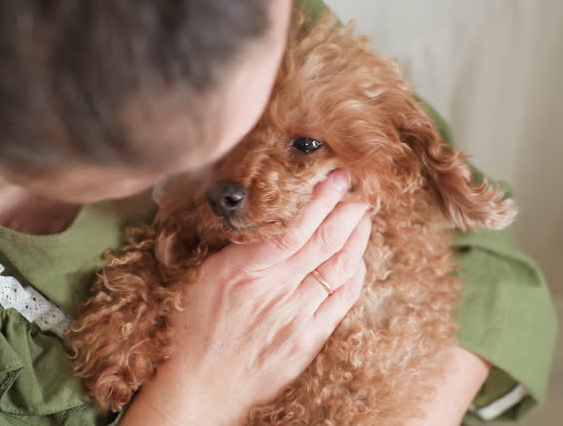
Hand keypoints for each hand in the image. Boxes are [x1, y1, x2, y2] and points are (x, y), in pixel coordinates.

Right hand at [121, 170, 371, 424]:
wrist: (203, 383)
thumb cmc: (198, 328)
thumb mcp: (207, 276)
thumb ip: (241, 250)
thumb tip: (271, 221)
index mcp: (243, 270)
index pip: (295, 227)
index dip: (322, 200)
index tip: (337, 179)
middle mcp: (273, 291)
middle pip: (324, 243)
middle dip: (348, 212)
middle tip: (361, 193)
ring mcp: (294, 317)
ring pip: (338, 268)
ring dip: (356, 239)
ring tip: (363, 218)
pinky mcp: (307, 340)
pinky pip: (340, 301)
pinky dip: (353, 276)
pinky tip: (357, 259)